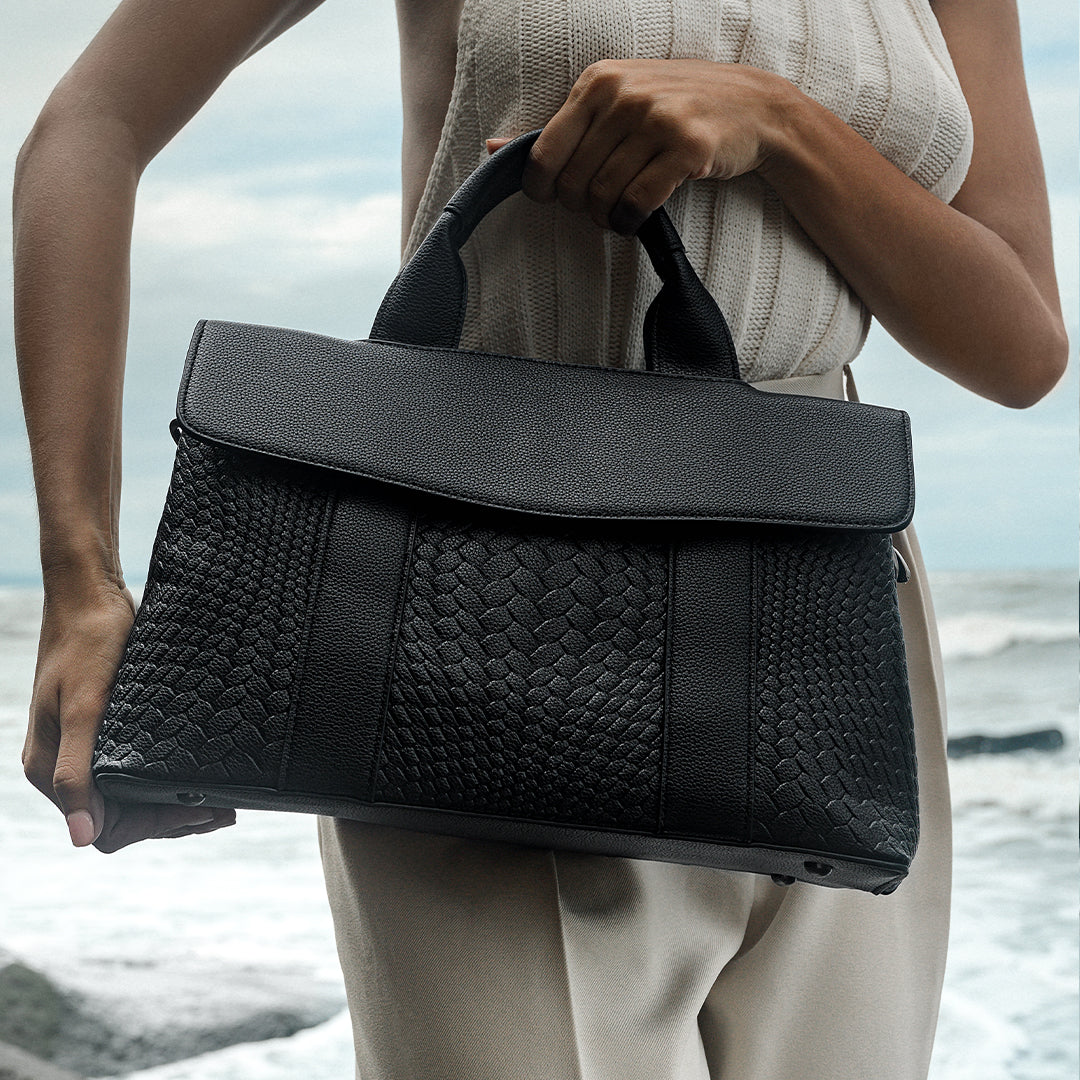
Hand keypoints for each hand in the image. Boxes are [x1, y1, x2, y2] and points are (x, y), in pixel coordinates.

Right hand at [22, 574, 235, 852]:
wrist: (90, 595)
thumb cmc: (86, 642)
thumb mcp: (85, 706)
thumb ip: (78, 772)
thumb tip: (81, 836)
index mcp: (51, 769)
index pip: (103, 829)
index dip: (154, 826)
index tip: (200, 810)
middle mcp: (65, 765)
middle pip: (120, 818)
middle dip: (172, 819)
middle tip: (225, 811)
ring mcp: (85, 748)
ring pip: (130, 797)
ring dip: (173, 804)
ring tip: (221, 802)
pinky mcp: (104, 728)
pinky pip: (134, 771)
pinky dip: (166, 780)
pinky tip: (197, 776)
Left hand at [486, 58, 790, 234]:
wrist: (752, 107)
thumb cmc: (673, 109)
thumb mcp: (612, 103)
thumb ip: (557, 128)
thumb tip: (490, 148)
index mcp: (598, 82)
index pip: (544, 154)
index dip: (542, 189)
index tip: (553, 198)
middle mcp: (625, 95)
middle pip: (573, 182)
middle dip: (579, 207)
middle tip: (596, 207)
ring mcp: (658, 119)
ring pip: (604, 195)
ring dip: (606, 218)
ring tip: (617, 214)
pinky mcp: (688, 148)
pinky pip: (638, 204)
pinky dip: (631, 222)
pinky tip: (636, 219)